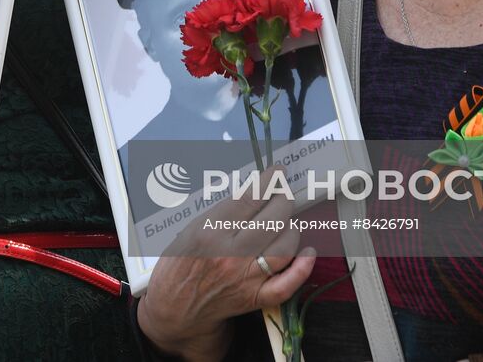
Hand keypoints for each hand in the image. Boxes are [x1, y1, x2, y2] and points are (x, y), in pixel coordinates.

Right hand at [137, 169, 315, 361]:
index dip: (269, 181)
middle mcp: (230, 255)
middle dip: (284, 199)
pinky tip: (309, 252)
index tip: (278, 172)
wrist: (173, 310)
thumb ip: (222, 213)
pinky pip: (287, 285)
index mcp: (210, 232)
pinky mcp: (254, 299)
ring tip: (286, 221)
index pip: (249, 199)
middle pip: (272, 219)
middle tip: (284, 192)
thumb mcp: (190, 230)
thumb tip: (254, 194)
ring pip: (284, 248)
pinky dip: (303, 268)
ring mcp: (244, 278)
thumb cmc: (179, 266)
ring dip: (292, 228)